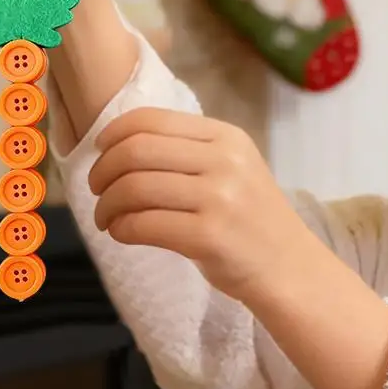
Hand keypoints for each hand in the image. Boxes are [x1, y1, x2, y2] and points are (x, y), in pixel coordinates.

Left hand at [89, 107, 314, 300]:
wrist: (290, 268)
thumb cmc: (251, 220)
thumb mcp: (233, 169)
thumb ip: (189, 151)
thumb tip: (119, 146)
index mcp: (227, 137)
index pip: (151, 120)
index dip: (113, 135)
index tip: (100, 153)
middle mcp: (224, 161)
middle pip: (136, 151)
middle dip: (103, 171)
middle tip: (97, 191)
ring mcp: (219, 198)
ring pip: (134, 188)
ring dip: (107, 205)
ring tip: (106, 218)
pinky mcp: (208, 236)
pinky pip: (142, 225)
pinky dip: (121, 229)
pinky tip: (122, 234)